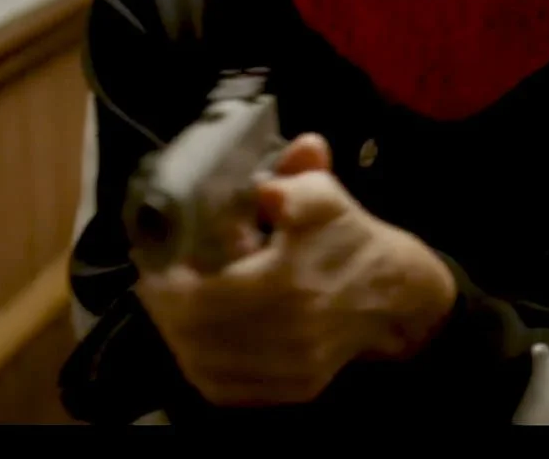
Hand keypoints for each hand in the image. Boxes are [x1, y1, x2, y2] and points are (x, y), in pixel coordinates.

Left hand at [134, 134, 456, 407]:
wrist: (396, 293)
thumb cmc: (351, 239)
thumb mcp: (324, 196)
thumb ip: (291, 176)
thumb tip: (279, 158)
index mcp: (288, 284)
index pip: (198, 298)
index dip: (164, 284)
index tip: (152, 265)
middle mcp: (288, 336)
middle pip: (194, 335)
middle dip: (166, 310)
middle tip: (155, 285)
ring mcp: (292, 370)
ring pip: (207, 367)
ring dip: (181, 339)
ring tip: (174, 311)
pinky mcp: (295, 389)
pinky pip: (230, 389)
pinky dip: (205, 367)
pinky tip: (199, 343)